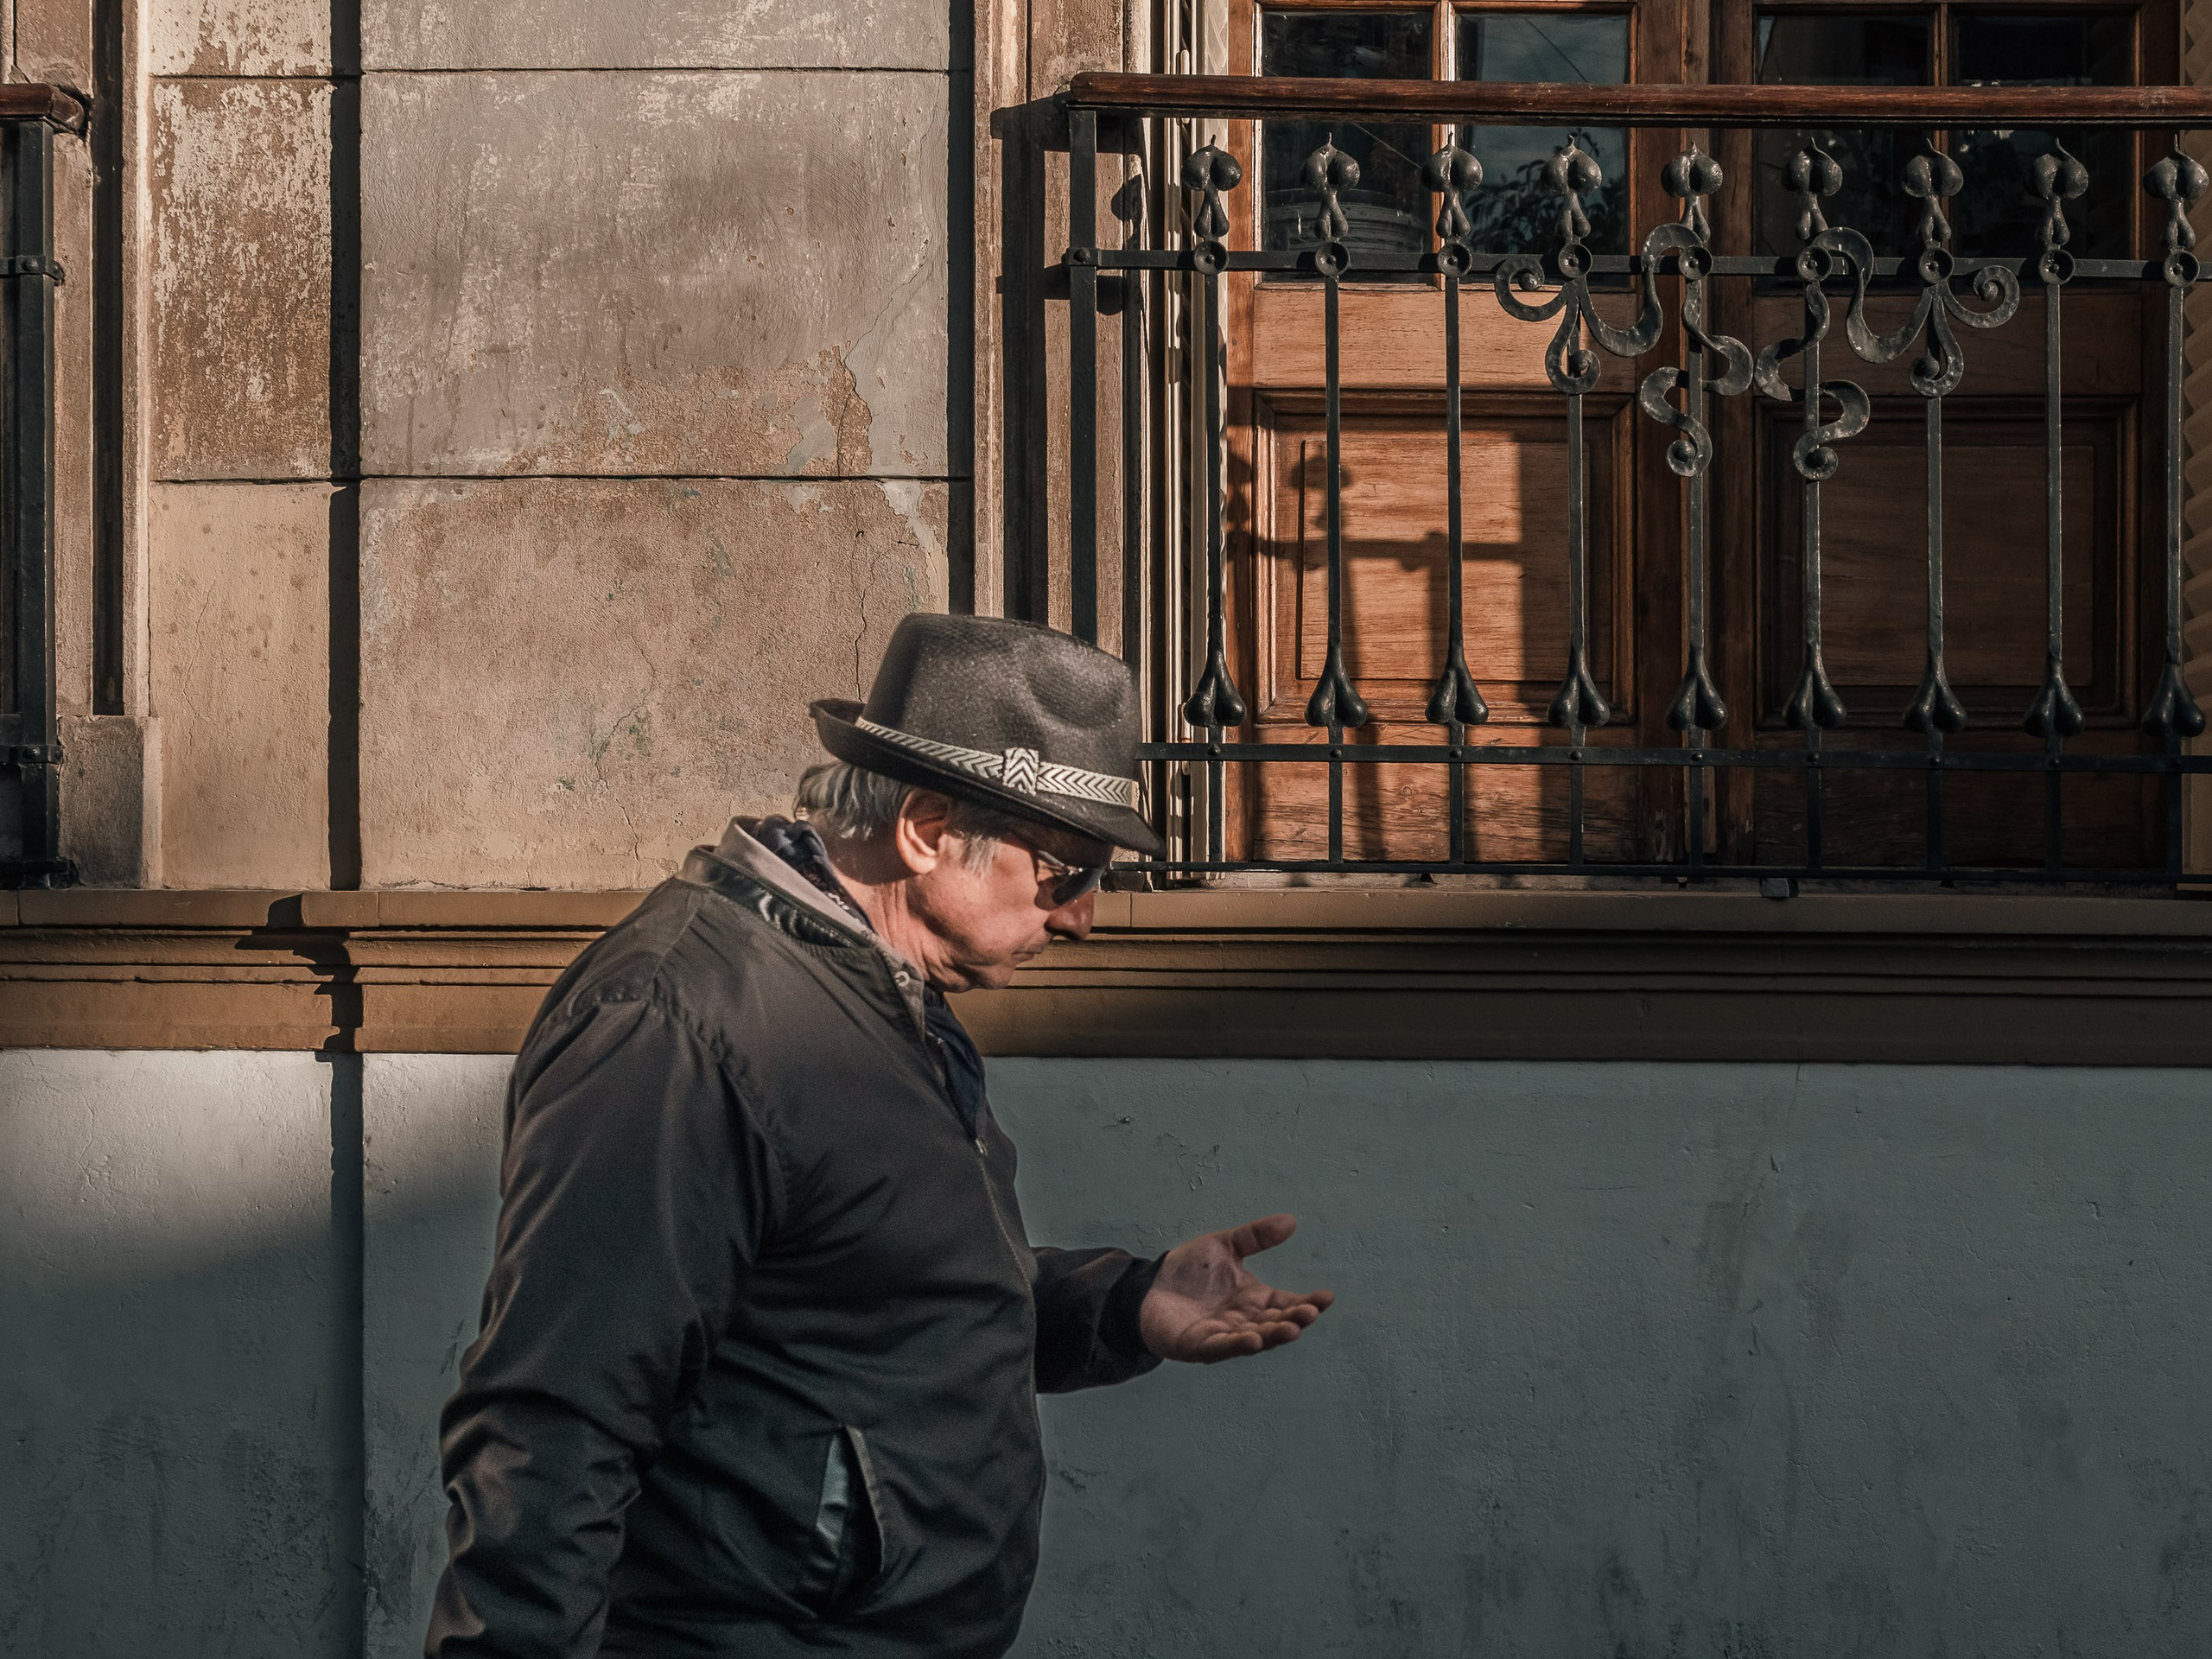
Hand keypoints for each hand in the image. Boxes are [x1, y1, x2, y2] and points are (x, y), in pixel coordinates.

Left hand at [1138, 1214, 1334, 1363]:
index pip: (1287, 1303)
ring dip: (1273, 1335)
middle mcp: (1244, 1320)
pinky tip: (1253, 1341)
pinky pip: (1222, 1347)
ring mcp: (1223, 1335)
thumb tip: (1291, 1221)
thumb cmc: (1187, 1270)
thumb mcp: (1224, 1245)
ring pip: (1255, 1339)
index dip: (1308, 1302)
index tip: (1327, 1296)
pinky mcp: (1199, 1346)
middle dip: (1295, 1319)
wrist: (1147, 1286)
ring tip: (1292, 1329)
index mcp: (1254, 1299)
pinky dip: (1238, 1345)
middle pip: (1276, 1323)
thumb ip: (1255, 1236)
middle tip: (1311, 1312)